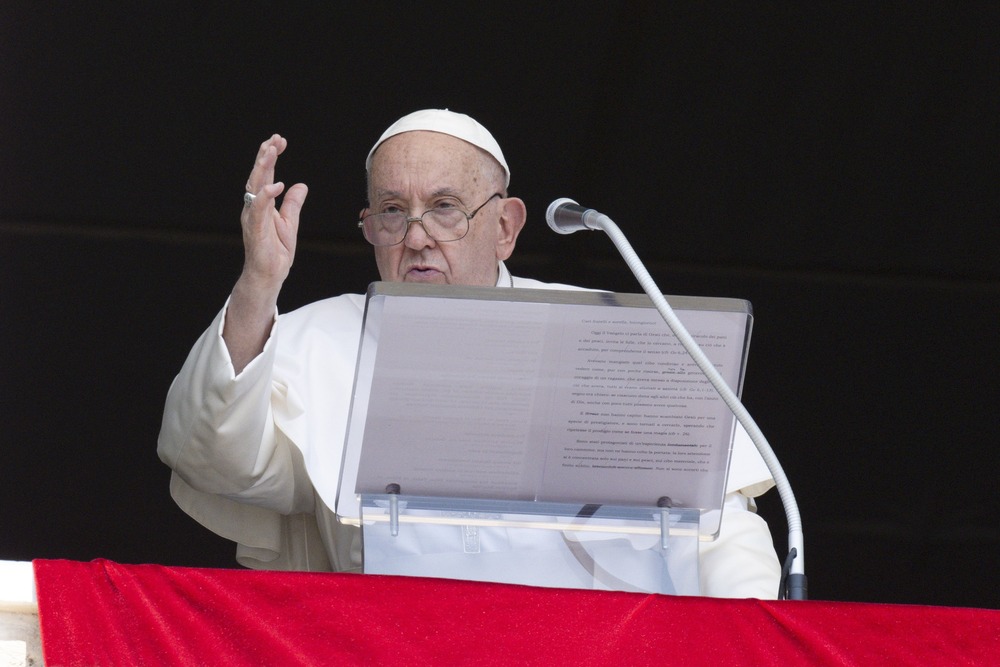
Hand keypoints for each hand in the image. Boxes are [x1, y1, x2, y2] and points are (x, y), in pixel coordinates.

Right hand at [224, 135, 307, 371]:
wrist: (269, 276)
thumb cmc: (276, 251)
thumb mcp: (290, 223)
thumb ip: (293, 204)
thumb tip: (300, 185)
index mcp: (262, 204)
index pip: (265, 174)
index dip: (270, 156)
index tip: (280, 140)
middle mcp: (254, 207)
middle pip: (257, 176)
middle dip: (265, 156)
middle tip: (275, 139)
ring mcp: (253, 218)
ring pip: (255, 187)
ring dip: (263, 168)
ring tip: (271, 152)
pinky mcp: (255, 231)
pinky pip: (259, 210)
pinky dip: (266, 196)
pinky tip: (276, 184)